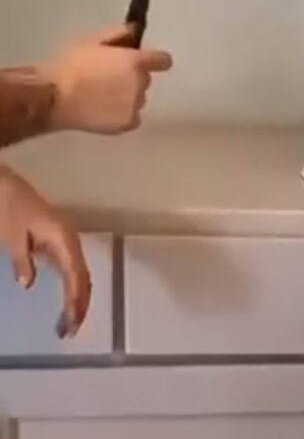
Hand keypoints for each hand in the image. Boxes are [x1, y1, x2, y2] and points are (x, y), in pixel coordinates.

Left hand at [0, 166, 89, 337]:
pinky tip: (65, 302)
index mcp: (64, 239)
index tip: (70, 323)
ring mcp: (66, 242)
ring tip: (68, 323)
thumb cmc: (9, 206)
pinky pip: (71, 270)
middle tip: (69, 331)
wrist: (4, 183)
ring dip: (77, 299)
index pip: (76, 276)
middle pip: (83, 278)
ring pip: (79, 275)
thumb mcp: (11, 235)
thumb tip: (28, 284)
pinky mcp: (57, 244)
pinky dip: (71, 289)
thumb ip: (22, 260)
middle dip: (79, 305)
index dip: (75, 301)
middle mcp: (71, 241)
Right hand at [39, 25, 171, 133]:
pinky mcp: (128, 124)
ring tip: (99, 97)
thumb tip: (135, 31)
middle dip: (131, 78)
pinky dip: (122, 116)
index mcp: (134, 62)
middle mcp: (140, 84)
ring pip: (138, 99)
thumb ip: (118, 34)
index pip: (163, 60)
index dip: (156, 60)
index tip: (147, 61)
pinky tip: (103, 112)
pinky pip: (132, 118)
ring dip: (126, 97)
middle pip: (144, 80)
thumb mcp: (90, 40)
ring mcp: (136, 105)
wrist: (53, 97)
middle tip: (106, 80)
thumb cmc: (69, 65)